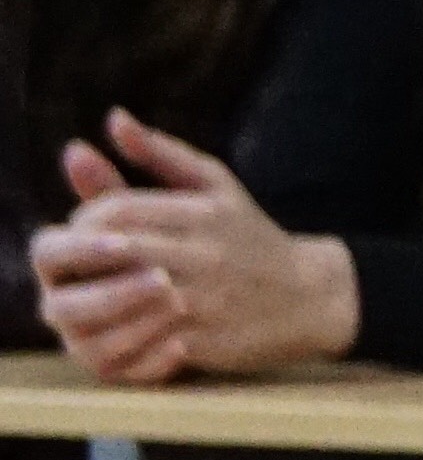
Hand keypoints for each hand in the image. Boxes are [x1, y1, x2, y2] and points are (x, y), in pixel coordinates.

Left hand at [26, 114, 359, 380]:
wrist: (311, 298)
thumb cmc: (251, 237)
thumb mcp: (216, 186)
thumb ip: (161, 152)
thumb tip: (114, 118)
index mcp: (204, 214)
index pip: (117, 209)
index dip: (85, 218)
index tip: (83, 228)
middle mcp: (205, 255)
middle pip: (113, 249)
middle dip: (80, 255)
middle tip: (74, 261)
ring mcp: (204, 301)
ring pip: (120, 294)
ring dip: (93, 293)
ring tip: (88, 289)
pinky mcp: (203, 341)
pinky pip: (140, 336)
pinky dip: (117, 329)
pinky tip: (115, 320)